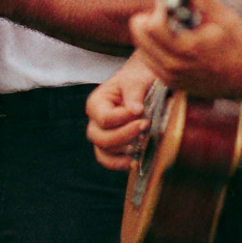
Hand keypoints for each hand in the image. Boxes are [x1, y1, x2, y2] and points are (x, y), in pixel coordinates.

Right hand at [86, 53, 155, 170]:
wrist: (145, 82)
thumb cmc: (139, 78)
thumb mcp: (137, 80)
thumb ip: (134, 93)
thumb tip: (135, 111)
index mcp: (97, 102)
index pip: (104, 119)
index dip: (122, 119)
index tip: (142, 112)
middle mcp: (95, 121)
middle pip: (100, 138)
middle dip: (124, 136)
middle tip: (145, 126)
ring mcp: (103, 135)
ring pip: (103, 152)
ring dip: (123, 151)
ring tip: (142, 142)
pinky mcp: (113, 146)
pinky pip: (109, 161)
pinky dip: (120, 164)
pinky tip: (135, 161)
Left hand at [129, 0, 241, 100]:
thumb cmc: (241, 46)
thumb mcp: (223, 16)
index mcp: (186, 50)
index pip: (151, 24)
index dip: (159, 6)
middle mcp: (174, 68)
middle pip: (139, 35)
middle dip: (150, 17)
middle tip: (168, 11)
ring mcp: (172, 78)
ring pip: (142, 48)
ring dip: (152, 32)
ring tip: (174, 27)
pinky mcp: (173, 84)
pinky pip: (151, 61)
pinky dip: (157, 48)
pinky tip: (176, 41)